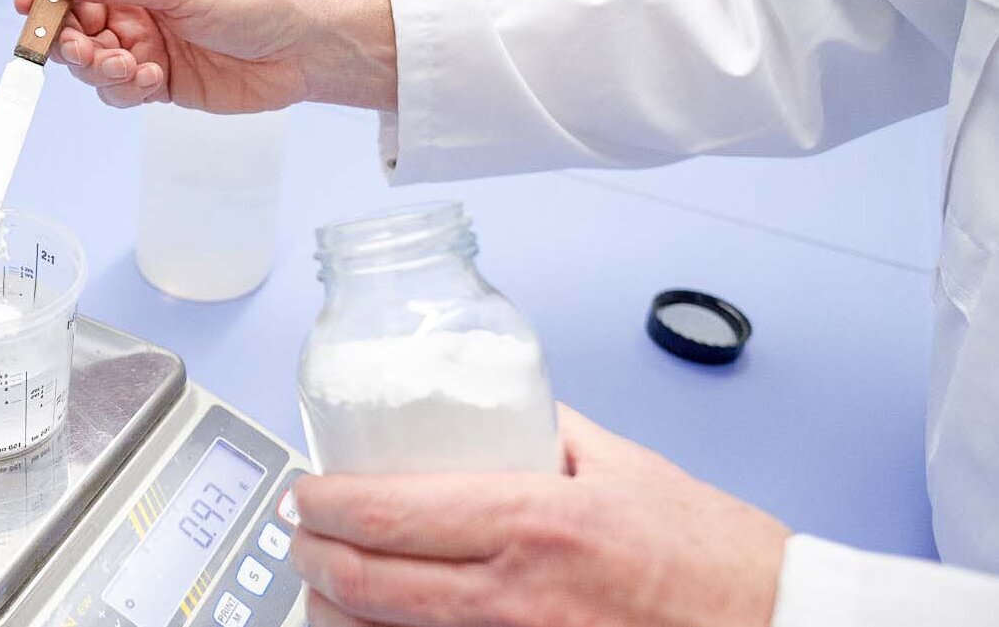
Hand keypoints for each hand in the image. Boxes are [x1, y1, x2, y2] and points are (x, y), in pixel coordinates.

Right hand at [12, 0, 396, 112]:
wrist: (306, 49)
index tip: (31, 5)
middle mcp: (136, 2)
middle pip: (72, 18)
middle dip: (69, 36)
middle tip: (85, 48)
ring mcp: (146, 42)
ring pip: (89, 59)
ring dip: (97, 67)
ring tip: (129, 67)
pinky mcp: (159, 82)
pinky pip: (117, 90)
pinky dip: (123, 90)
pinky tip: (150, 81)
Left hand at [290, 405, 790, 626]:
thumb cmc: (714, 558)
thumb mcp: (625, 467)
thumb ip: (548, 433)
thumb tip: (491, 409)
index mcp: (536, 521)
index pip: (390, 512)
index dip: (325, 504)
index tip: (306, 493)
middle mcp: (516, 596)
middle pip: (369, 583)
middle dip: (313, 558)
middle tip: (300, 536)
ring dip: (336, 612)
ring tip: (323, 584)